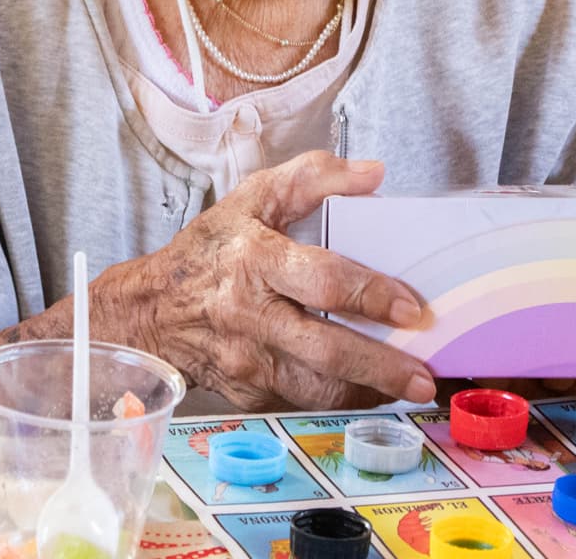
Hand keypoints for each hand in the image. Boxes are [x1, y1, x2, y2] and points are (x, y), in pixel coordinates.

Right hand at [100, 150, 435, 410]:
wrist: (150, 311)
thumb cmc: (209, 251)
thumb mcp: (253, 197)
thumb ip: (314, 176)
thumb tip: (373, 174)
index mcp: (255, 260)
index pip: (322, 282)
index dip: (370, 296)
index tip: (411, 307)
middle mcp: (251, 315)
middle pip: (325, 349)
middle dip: (381, 365)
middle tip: (425, 374)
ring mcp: (248, 361)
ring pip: (318, 388)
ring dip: (369, 391)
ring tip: (411, 386)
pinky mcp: (249, 392)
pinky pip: (305, 401)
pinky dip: (342, 399)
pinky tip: (371, 389)